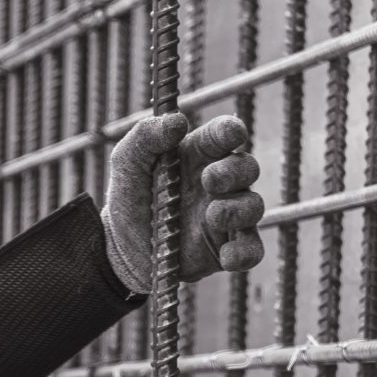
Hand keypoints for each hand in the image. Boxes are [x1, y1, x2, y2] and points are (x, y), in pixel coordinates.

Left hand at [98, 112, 264, 292]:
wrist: (122, 251)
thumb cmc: (129, 198)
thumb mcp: (127, 163)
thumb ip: (146, 136)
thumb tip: (177, 121)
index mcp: (199, 154)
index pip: (225, 134)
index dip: (232, 131)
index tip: (231, 134)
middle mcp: (219, 182)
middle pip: (248, 167)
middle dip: (234, 171)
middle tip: (209, 180)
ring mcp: (227, 215)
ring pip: (254, 205)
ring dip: (239, 209)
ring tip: (212, 216)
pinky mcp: (227, 248)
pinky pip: (251, 249)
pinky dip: (244, 252)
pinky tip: (226, 256)